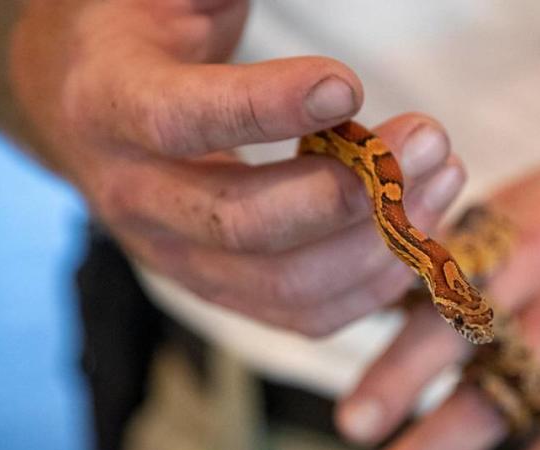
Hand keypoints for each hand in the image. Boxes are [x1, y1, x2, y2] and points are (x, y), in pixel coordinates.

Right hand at [10, 0, 464, 335]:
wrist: (96, 116)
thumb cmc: (150, 44)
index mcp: (112, 109)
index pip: (181, 121)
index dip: (266, 108)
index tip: (349, 86)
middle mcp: (137, 200)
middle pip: (244, 223)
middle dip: (349, 190)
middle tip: (429, 140)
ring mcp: (181, 261)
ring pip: (286, 284)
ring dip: (378, 242)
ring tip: (443, 178)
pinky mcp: (225, 293)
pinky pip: (306, 316)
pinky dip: (373, 284)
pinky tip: (419, 232)